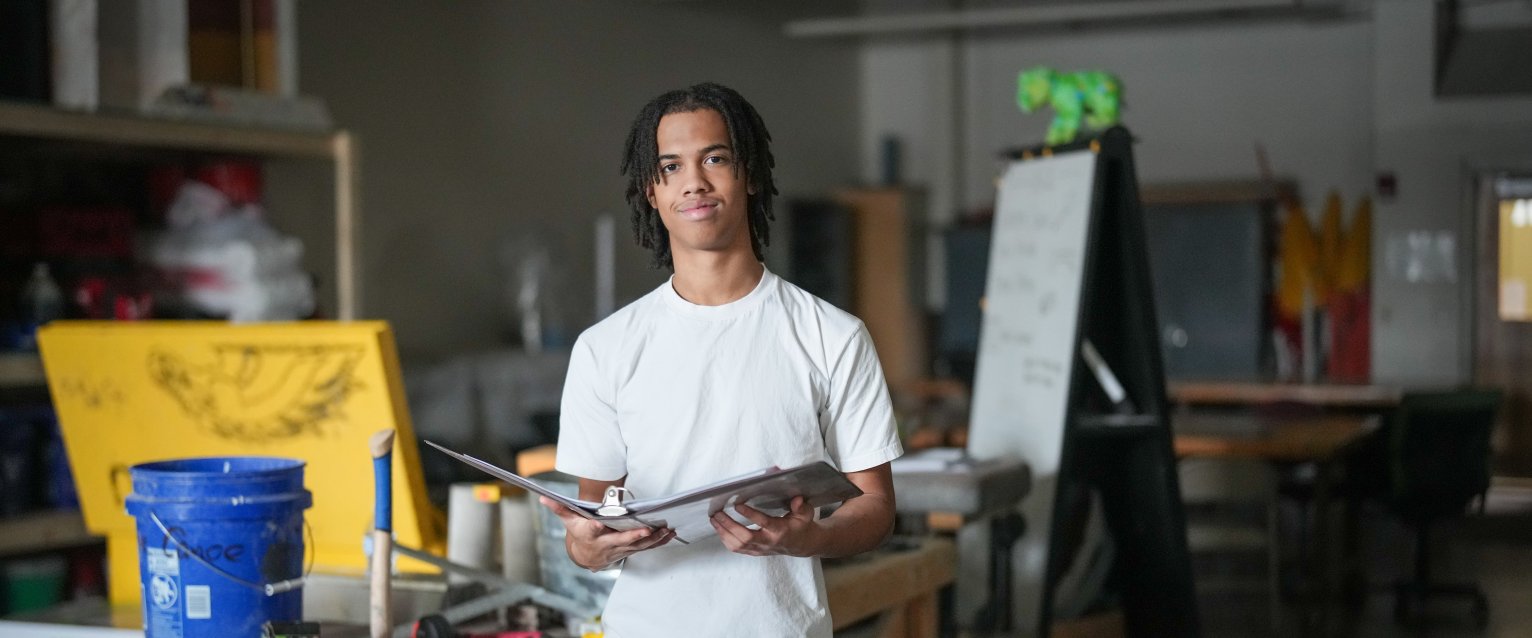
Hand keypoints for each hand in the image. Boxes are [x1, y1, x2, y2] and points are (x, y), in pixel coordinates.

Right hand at [539, 496, 674, 570]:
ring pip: (638, 546)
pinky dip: (659, 542)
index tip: (599, 524)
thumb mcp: (568, 520)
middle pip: (621, 541)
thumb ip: (559, 508)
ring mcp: (620, 549)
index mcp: (590, 535)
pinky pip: (646, 548)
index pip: (591, 531)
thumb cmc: (579, 533)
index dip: (595, 528)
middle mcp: (606, 545)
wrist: (586, 556)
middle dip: (634, 536)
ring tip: (666, 530)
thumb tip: (542, 497)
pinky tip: (670, 535)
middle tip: (647, 529)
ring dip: (653, 539)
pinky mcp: (630, 551)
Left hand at [710, 496, 820, 556]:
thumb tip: (796, 499)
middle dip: (728, 525)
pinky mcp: (755, 552)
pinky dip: (725, 539)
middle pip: (745, 537)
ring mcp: (760, 549)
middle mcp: (768, 541)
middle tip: (717, 513)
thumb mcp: (805, 514)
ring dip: (723, 532)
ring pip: (738, 545)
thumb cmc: (801, 526)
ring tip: (714, 519)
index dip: (750, 514)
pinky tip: (719, 529)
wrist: (801, 545)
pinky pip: (737, 549)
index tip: (737, 505)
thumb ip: (801, 506)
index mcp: (780, 531)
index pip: (763, 523)